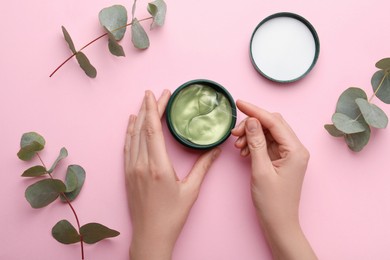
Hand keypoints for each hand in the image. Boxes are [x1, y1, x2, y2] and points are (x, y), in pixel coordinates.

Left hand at [124, 90, 220, 259]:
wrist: (151, 235)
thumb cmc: (172, 216)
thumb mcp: (191, 190)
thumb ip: (203, 167)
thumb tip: (216, 150)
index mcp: (157, 166)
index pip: (153, 129)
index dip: (154, 109)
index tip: (157, 94)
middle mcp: (141, 164)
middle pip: (142, 128)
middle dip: (149, 108)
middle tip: (154, 93)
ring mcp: (131, 169)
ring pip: (132, 136)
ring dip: (138, 117)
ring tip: (144, 102)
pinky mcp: (127, 174)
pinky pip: (127, 147)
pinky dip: (129, 132)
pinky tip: (132, 124)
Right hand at [231, 100, 315, 259]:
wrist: (279, 223)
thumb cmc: (272, 201)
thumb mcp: (260, 170)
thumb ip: (256, 142)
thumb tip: (250, 120)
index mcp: (295, 150)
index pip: (274, 122)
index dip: (255, 111)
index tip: (239, 103)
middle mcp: (295, 149)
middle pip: (273, 124)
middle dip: (252, 124)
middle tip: (234, 133)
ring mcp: (289, 155)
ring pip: (269, 134)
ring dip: (252, 135)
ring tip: (238, 146)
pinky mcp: (282, 160)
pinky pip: (268, 144)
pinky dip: (255, 144)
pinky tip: (244, 152)